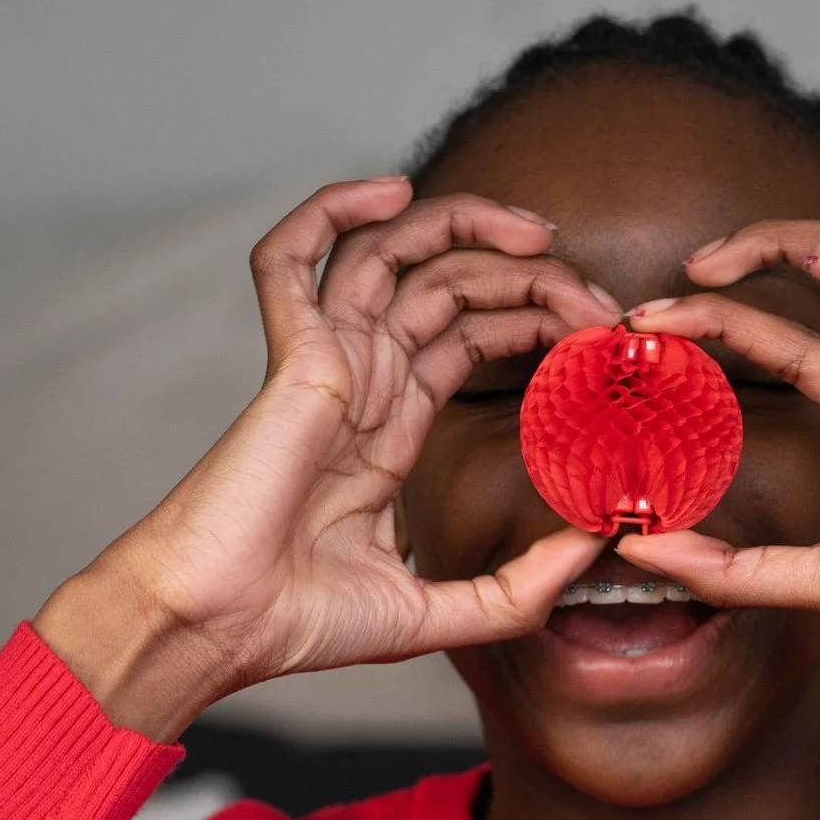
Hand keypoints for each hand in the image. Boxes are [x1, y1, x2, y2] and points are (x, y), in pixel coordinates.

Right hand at [36, 178, 617, 738]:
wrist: (221, 630)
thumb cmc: (299, 624)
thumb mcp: (440, 614)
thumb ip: (520, 589)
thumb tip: (594, 546)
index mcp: (388, 427)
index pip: (469, 336)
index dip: (532, 320)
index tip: (597, 337)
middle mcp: (359, 382)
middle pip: (449, 286)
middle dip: (528, 278)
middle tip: (596, 302)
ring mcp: (325, 364)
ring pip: (393, 253)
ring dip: (469, 227)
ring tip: (538, 238)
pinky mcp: (291, 360)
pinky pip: (291, 258)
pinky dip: (333, 208)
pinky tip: (393, 189)